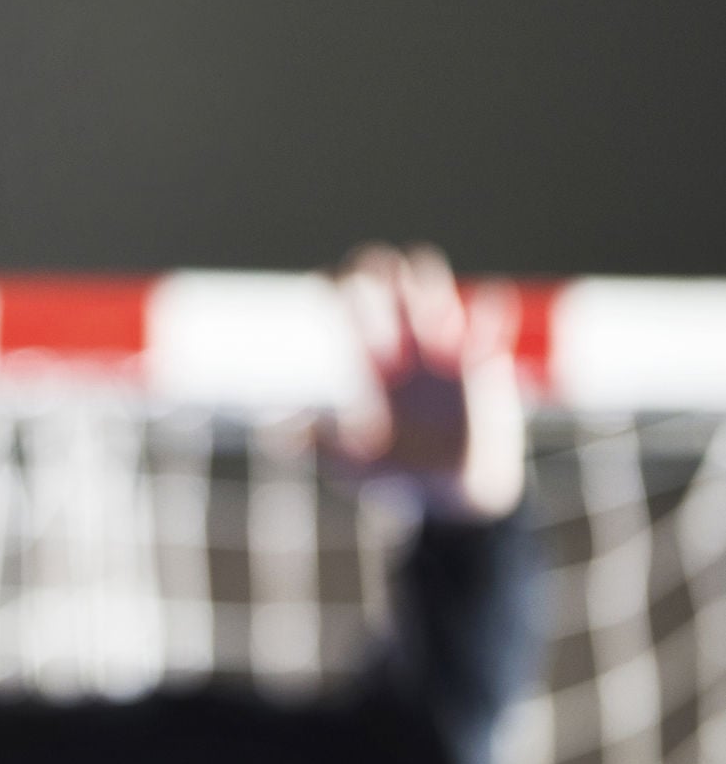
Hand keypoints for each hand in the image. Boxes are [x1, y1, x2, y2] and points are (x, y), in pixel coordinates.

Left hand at [325, 244, 526, 519]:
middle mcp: (402, 344)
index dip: (334, 286)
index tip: (332, 289)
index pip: (343, 301)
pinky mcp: (485, 360)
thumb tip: (272, 430)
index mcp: (366, 360)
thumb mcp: (348, 466)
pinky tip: (483, 317)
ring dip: (429, 282)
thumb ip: (313, 447)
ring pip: (433, 285)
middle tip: (382, 284)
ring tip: (432, 317)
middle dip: (380, 271)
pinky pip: (491, 319)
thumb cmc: (397, 474)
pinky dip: (490, 312)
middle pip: (386, 280)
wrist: (454, 492)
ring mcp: (444, 347)